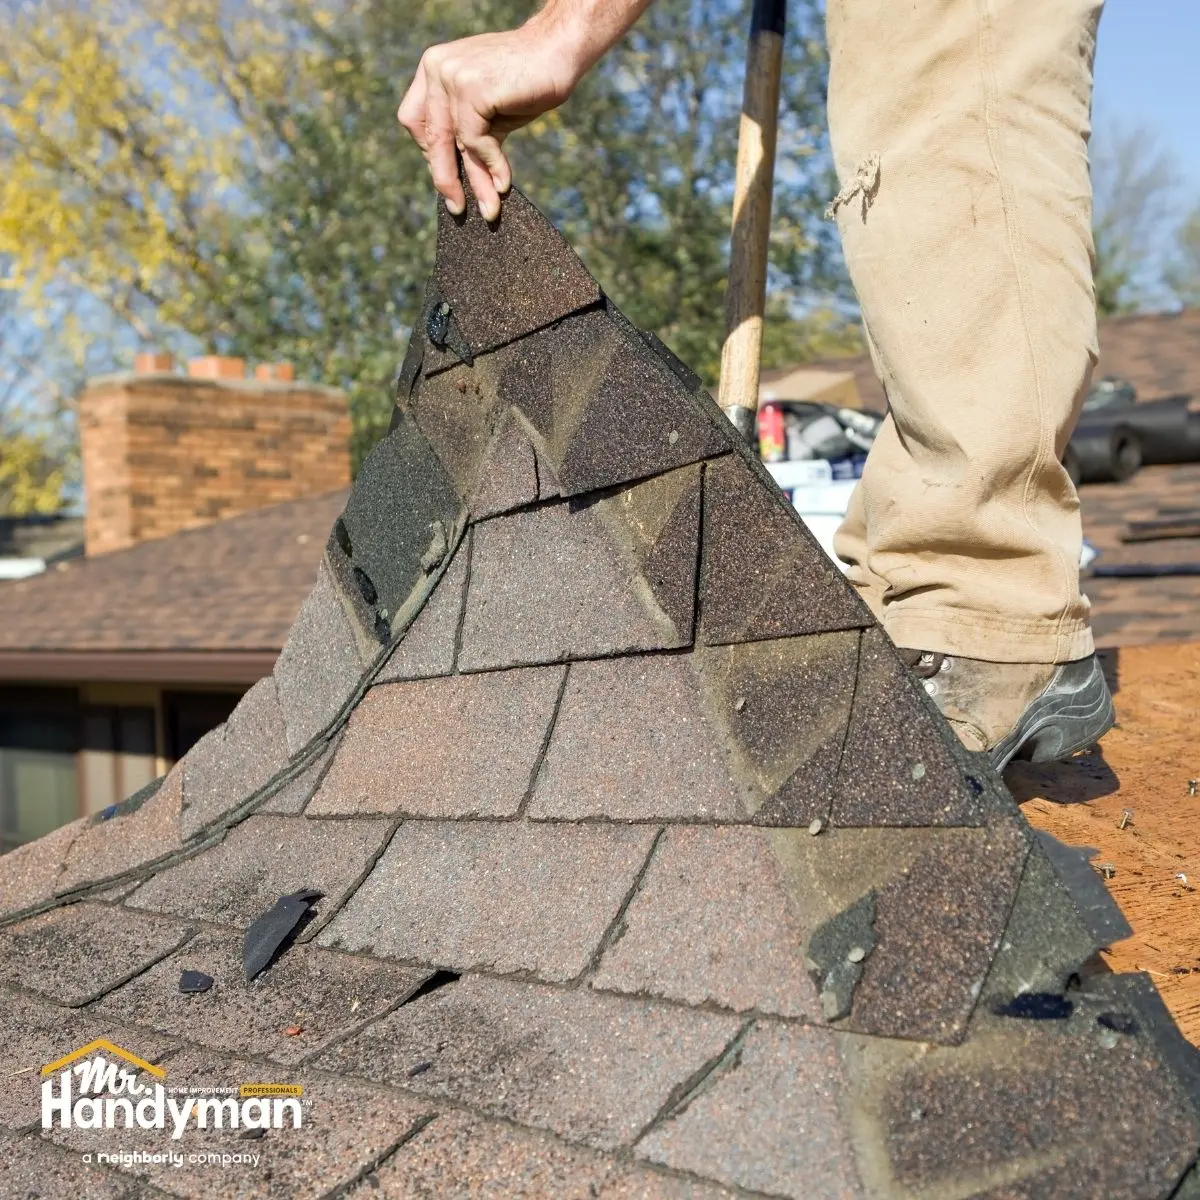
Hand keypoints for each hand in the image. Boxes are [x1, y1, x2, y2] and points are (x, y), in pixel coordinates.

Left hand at [398, 22, 579, 221]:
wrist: (556, 51)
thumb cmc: (525, 82)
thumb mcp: (488, 112)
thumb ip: (468, 136)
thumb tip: (459, 184)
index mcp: (433, 68)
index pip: (415, 121)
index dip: (430, 152)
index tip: (447, 175)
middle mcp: (436, 67)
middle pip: (431, 136)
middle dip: (445, 177)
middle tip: (457, 207)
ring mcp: (452, 75)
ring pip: (454, 143)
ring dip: (475, 181)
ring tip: (489, 209)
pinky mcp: (472, 88)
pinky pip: (475, 140)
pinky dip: (491, 165)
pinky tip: (504, 182)